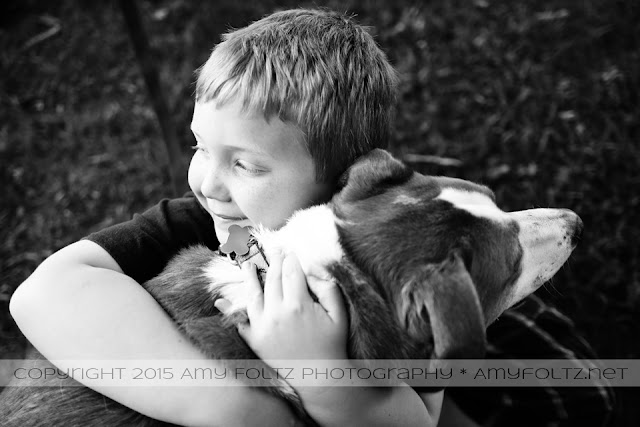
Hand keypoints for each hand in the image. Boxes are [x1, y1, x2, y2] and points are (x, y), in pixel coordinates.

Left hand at [217, 252, 347, 360]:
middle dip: (274, 262)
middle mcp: (276, 313)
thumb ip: (327, 289)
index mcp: (298, 305)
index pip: (291, 272)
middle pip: (272, 279)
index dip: (291, 259)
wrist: (318, 378)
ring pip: (253, 295)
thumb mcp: (339, 314)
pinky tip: (221, 300)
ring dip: (250, 277)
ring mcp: (263, 326)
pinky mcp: (255, 340)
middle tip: (275, 251)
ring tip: (247, 264)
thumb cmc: (332, 344)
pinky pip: (239, 323)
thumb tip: (311, 273)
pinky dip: (229, 311)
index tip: (291, 251)